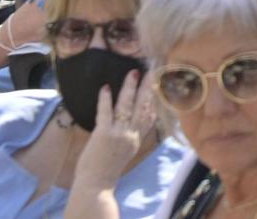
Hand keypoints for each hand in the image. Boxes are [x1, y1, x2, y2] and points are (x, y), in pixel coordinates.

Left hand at [72, 69, 155, 191]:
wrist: (97, 184)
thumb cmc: (109, 169)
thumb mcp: (128, 152)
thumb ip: (132, 136)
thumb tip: (134, 121)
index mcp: (138, 138)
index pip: (150, 115)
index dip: (155, 99)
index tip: (159, 84)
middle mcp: (132, 134)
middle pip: (142, 107)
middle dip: (147, 88)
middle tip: (151, 72)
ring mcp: (119, 133)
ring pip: (127, 106)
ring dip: (129, 88)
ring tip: (132, 73)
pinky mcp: (104, 134)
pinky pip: (105, 113)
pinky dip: (105, 100)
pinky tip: (106, 88)